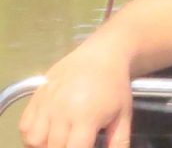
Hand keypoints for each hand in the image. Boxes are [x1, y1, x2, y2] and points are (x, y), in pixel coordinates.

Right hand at [19, 43, 133, 147]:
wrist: (101, 56)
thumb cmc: (114, 87)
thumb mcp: (123, 115)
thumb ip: (118, 141)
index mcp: (86, 117)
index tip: (83, 147)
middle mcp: (62, 112)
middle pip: (54, 147)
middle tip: (75, 143)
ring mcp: (46, 104)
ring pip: (35, 140)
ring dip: (45, 145)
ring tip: (60, 139)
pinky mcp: (37, 96)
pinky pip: (24, 125)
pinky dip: (31, 134)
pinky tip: (47, 131)